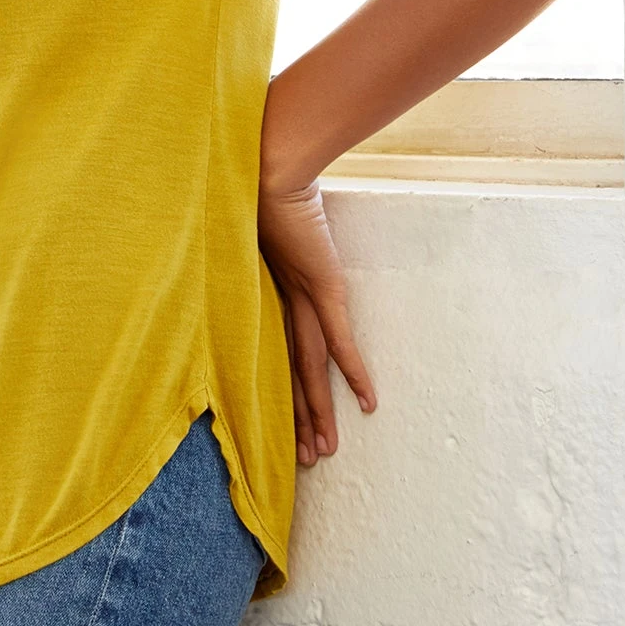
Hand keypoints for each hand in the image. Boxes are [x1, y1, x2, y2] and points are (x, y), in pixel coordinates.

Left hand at [257, 171, 377, 468]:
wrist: (266, 165)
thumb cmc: (258, 181)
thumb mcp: (261, 218)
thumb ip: (264, 234)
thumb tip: (260, 228)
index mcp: (266, 293)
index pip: (277, 354)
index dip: (284, 392)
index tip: (288, 427)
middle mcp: (283, 303)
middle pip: (293, 372)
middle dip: (301, 417)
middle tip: (307, 460)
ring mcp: (304, 298)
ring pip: (312, 368)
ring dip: (321, 411)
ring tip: (325, 451)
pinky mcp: (322, 287)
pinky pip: (340, 340)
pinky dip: (352, 372)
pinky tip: (366, 403)